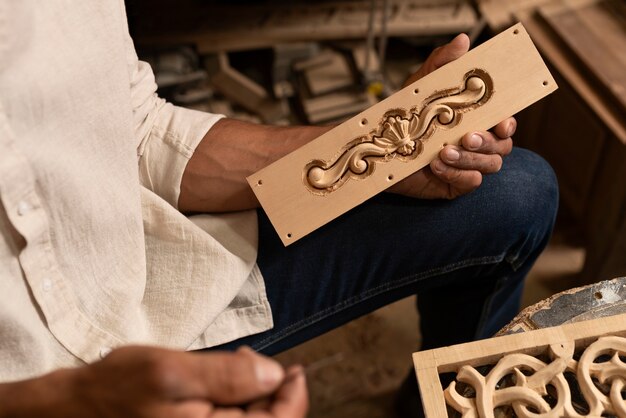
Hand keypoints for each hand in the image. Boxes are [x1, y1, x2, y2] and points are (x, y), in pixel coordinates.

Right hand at [0, 346, 306, 417]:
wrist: (74, 408)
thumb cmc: (117, 388)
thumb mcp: (172, 371)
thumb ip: (225, 376)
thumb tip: (274, 374)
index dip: (294, 398)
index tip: (296, 369)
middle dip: (270, 392)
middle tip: (256, 359)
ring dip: (253, 394)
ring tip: (238, 363)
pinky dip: (234, 398)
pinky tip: (223, 378)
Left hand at [389, 34, 514, 199]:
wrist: (380, 147)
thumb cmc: (405, 115)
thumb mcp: (422, 84)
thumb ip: (442, 63)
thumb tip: (463, 41)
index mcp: (477, 119)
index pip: (506, 123)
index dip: (509, 123)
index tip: (502, 123)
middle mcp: (477, 144)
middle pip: (502, 146)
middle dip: (487, 142)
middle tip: (466, 137)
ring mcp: (468, 165)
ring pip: (490, 165)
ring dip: (470, 159)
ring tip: (444, 152)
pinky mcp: (454, 183)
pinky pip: (471, 183)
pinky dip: (457, 174)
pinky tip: (436, 166)